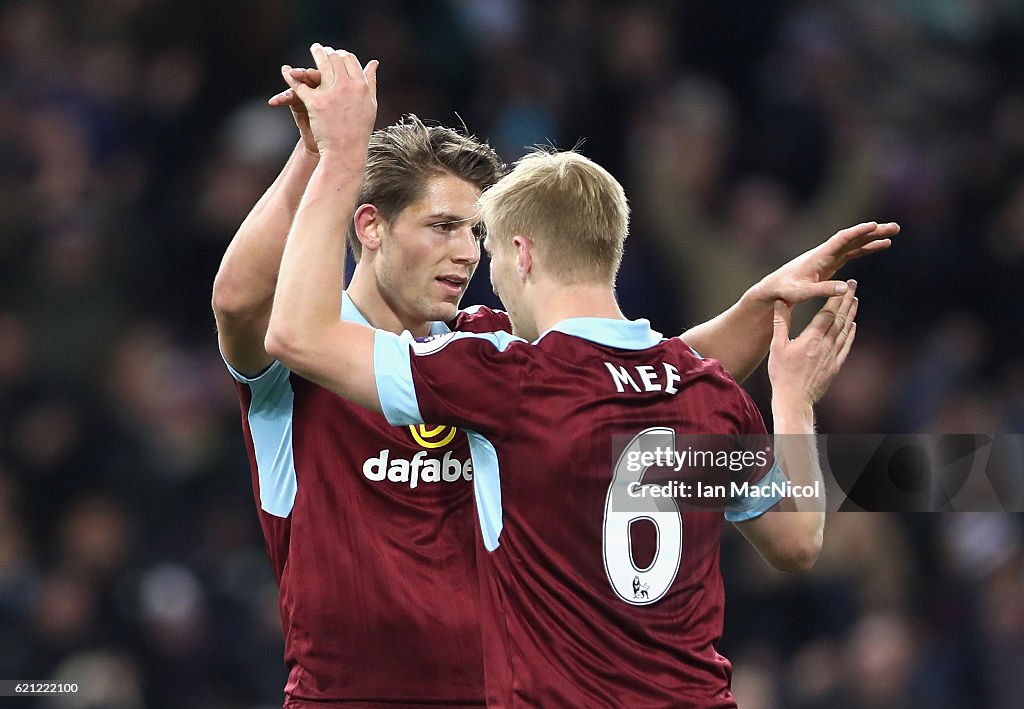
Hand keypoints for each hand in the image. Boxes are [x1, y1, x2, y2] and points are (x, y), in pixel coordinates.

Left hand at [278, 43, 377, 157]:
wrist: (346, 152)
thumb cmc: (359, 130)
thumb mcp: (370, 104)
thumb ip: (371, 82)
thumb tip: (373, 63)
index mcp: (362, 87)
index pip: (351, 61)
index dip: (343, 55)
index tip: (337, 54)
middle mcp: (348, 86)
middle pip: (336, 59)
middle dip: (329, 52)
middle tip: (322, 49)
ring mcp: (331, 93)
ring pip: (322, 64)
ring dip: (316, 53)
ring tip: (314, 49)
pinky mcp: (316, 103)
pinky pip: (301, 85)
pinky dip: (291, 76)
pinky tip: (286, 71)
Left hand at [750, 222, 897, 304]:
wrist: (775, 288)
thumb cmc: (786, 290)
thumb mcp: (802, 292)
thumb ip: (822, 289)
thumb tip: (845, 287)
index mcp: (819, 256)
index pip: (840, 240)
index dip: (857, 232)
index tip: (873, 225)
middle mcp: (826, 252)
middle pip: (853, 238)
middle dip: (873, 231)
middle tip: (895, 227)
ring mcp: (830, 256)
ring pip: (855, 243)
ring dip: (874, 237)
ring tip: (894, 232)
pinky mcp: (832, 262)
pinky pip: (854, 251)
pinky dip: (867, 247)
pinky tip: (882, 245)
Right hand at [768, 281, 857, 408]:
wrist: (794, 399)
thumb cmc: (782, 374)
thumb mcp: (776, 347)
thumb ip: (780, 323)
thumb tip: (780, 302)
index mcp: (811, 339)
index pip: (827, 313)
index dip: (836, 298)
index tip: (843, 286)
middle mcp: (825, 345)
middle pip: (840, 319)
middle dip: (847, 301)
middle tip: (854, 286)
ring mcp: (832, 356)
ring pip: (845, 331)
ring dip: (851, 314)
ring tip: (855, 301)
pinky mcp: (835, 366)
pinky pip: (846, 347)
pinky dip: (850, 335)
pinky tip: (853, 327)